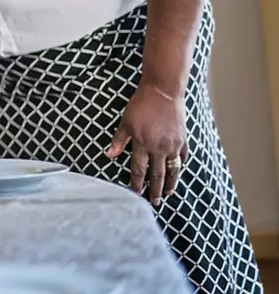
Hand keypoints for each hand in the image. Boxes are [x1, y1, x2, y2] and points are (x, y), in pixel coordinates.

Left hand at [106, 80, 186, 205]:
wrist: (163, 91)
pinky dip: (181, 164)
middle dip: (155, 189)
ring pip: (173, 169)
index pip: (139, 170)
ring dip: (171, 182)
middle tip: (155, 202)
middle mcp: (159, 148)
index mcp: (143, 144)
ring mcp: (173, 144)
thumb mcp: (125, 122)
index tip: (136, 194)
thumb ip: (119, 140)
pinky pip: (183, 156)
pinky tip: (179, 170)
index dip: (137, 183)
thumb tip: (110, 155)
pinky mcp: (183, 138)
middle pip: (157, 174)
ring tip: (169, 193)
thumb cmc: (141, 104)